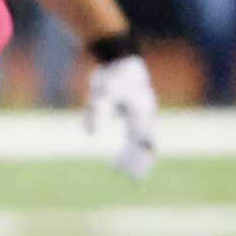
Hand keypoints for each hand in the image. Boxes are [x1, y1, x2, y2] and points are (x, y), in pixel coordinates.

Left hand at [85, 51, 157, 180]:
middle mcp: (145, 114)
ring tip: (128, 174)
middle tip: (136, 180)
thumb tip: (90, 135)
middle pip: (145, 142)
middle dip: (141, 160)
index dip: (141, 157)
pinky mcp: (135, 111)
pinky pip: (135, 135)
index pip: (142, 139)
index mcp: (141, 111)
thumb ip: (97, 112)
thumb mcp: (102, 93)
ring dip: (135, 157)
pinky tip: (119, 161)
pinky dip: (130, 148)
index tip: (138, 175)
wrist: (119, 55)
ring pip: (141, 140)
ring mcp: (142, 113)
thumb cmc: (112, 74)